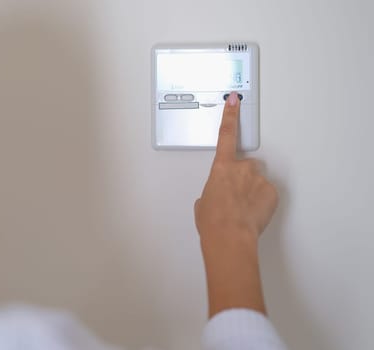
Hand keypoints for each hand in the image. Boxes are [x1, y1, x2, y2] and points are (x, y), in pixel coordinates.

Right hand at [195, 93, 278, 243]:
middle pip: (245, 165)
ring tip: (243, 208)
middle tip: (234, 196)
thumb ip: (211, 191)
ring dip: (251, 190)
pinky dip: (261, 201)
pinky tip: (252, 212)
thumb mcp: (203, 203)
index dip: (231, 114)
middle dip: (242, 177)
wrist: (230, 236)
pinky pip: (267, 193)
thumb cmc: (213, 221)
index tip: (234, 100)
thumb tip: (216, 196)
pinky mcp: (271, 192)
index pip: (226, 133)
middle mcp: (241, 168)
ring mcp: (258, 179)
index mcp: (221, 167)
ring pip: (256, 180)